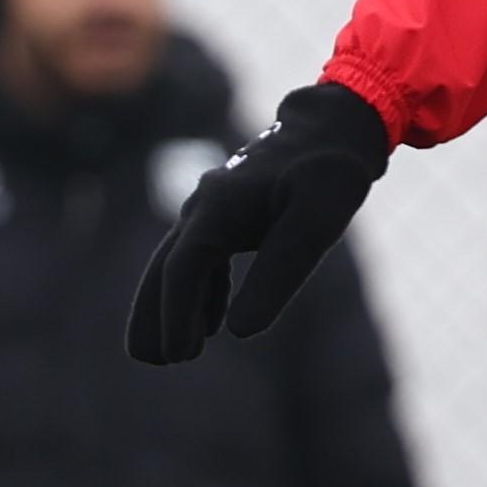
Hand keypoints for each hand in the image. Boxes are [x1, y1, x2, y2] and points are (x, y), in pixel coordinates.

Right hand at [128, 81, 390, 362]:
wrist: (336, 126)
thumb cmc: (330, 172)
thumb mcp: (316, 222)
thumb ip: (280, 272)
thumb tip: (240, 332)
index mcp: (218, 209)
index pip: (182, 270)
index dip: (175, 314)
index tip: (178, 354)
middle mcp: (205, 208)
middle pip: (165, 267)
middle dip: (153, 314)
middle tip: (149, 359)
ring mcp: (214, 209)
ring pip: (178, 263)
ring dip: (171, 306)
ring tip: (172, 355)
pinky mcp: (230, 214)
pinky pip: (202, 257)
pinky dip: (199, 291)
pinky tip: (210, 324)